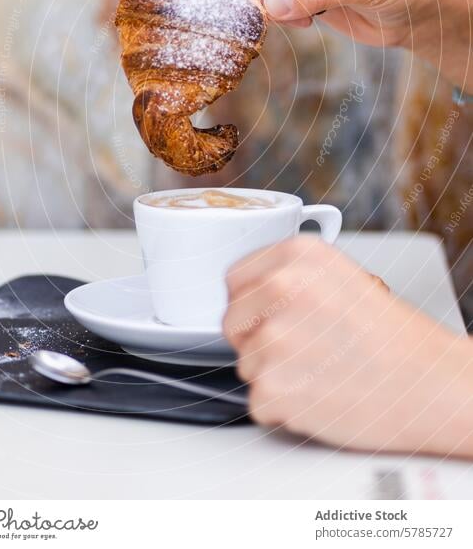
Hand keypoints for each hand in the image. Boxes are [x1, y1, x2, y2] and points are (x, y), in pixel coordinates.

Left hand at [223, 236, 472, 454]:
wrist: (430, 385)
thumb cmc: (393, 339)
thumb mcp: (344, 277)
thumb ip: (292, 277)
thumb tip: (254, 292)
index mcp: (297, 255)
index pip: (235, 279)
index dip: (254, 304)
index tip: (274, 317)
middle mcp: (280, 288)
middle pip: (232, 322)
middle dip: (257, 339)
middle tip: (302, 349)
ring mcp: (273, 339)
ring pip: (244, 363)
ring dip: (273, 375)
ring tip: (319, 370)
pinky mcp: (273, 387)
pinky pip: (256, 402)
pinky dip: (281, 408)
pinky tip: (317, 394)